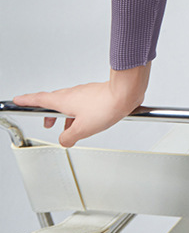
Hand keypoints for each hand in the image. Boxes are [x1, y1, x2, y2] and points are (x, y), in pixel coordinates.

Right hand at [13, 64, 150, 147]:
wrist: (125, 93)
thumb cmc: (105, 106)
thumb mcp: (82, 129)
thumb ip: (68, 137)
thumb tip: (64, 140)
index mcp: (64, 100)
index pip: (40, 99)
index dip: (27, 100)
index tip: (18, 100)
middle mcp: (73, 93)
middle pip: (55, 102)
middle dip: (49, 113)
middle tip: (47, 122)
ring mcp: (85, 92)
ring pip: (70, 104)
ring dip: (66, 116)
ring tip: (68, 129)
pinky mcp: (96, 94)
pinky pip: (82, 104)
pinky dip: (79, 113)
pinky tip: (87, 123)